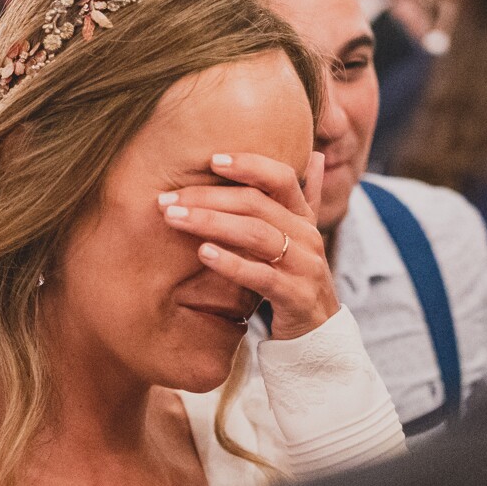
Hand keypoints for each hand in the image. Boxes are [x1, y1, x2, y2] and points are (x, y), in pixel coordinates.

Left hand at [161, 151, 338, 340]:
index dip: (248, 165)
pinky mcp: (296, 296)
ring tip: (174, 219)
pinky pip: (261, 276)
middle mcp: (307, 236)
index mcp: (304, 217)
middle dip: (208, 197)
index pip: (281, 178)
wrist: (318, 331)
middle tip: (168, 199)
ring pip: (256, 235)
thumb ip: (306, 195)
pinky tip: (203, 253)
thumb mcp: (301, 235)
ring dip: (211, 223)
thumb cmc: (296, 277)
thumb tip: (315, 153)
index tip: (211, 160)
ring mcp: (304, 266)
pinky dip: (231, 263)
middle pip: (257, 205)